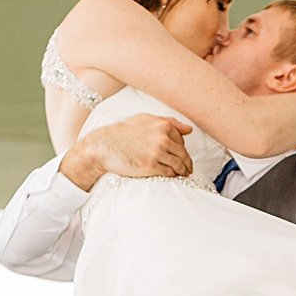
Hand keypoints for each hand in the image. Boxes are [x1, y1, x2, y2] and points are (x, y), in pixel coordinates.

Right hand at [59, 114, 192, 190]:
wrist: (106, 145)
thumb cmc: (125, 131)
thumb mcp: (146, 119)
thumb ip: (169, 122)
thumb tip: (189, 129)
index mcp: (163, 126)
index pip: (182, 140)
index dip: (182, 149)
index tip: (182, 156)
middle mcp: (162, 138)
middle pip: (182, 154)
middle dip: (187, 163)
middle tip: (188, 169)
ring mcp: (157, 153)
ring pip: (178, 165)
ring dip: (183, 171)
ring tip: (183, 174)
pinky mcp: (150, 166)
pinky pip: (169, 173)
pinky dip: (173, 176)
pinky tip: (172, 177)